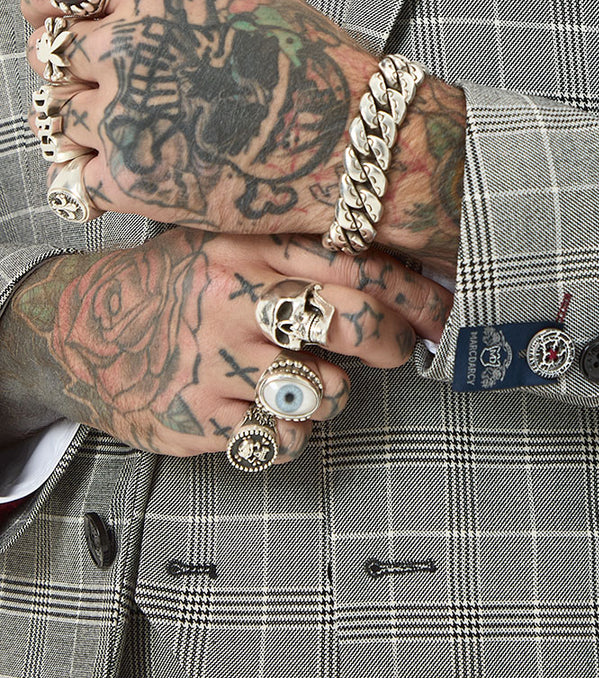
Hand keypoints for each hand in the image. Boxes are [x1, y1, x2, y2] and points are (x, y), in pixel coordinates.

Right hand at [1, 228, 450, 460]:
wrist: (77, 327)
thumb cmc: (173, 282)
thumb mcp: (224, 239)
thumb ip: (296, 244)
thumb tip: (402, 256)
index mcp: (247, 246)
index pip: (353, 263)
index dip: (411, 291)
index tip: (441, 309)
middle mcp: (233, 298)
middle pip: (348, 320)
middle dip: (389, 340)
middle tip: (396, 347)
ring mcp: (214, 361)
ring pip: (325, 392)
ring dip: (335, 394)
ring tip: (312, 381)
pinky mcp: (197, 418)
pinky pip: (280, 438)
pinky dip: (290, 433)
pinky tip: (272, 412)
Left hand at [21, 0, 464, 270]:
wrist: (356, 145)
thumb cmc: (319, 67)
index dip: (45, 3)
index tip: (50, 17)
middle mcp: (133, 46)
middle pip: (48, 53)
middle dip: (68, 70)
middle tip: (101, 87)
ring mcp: (129, 116)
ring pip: (54, 116)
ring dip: (79, 124)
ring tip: (124, 132)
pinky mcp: (132, 181)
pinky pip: (72, 178)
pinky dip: (90, 179)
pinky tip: (126, 173)